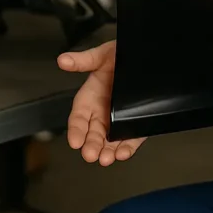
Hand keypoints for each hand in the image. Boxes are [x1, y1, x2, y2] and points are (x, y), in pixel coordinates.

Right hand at [57, 40, 146, 165]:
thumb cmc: (122, 54)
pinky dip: (128, 146)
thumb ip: (84, 60)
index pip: (79, 117)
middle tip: (90, 154)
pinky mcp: (137, 121)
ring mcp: (120, 117)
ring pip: (111, 139)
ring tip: (106, 159)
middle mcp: (103, 110)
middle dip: (91, 144)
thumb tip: (63, 60)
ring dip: (108, 150)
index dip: (76, 130)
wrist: (148, 54)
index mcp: (90, 96)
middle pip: (94, 132)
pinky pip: (132, 137)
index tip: (74, 141)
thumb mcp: (103, 55)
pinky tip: (123, 153)